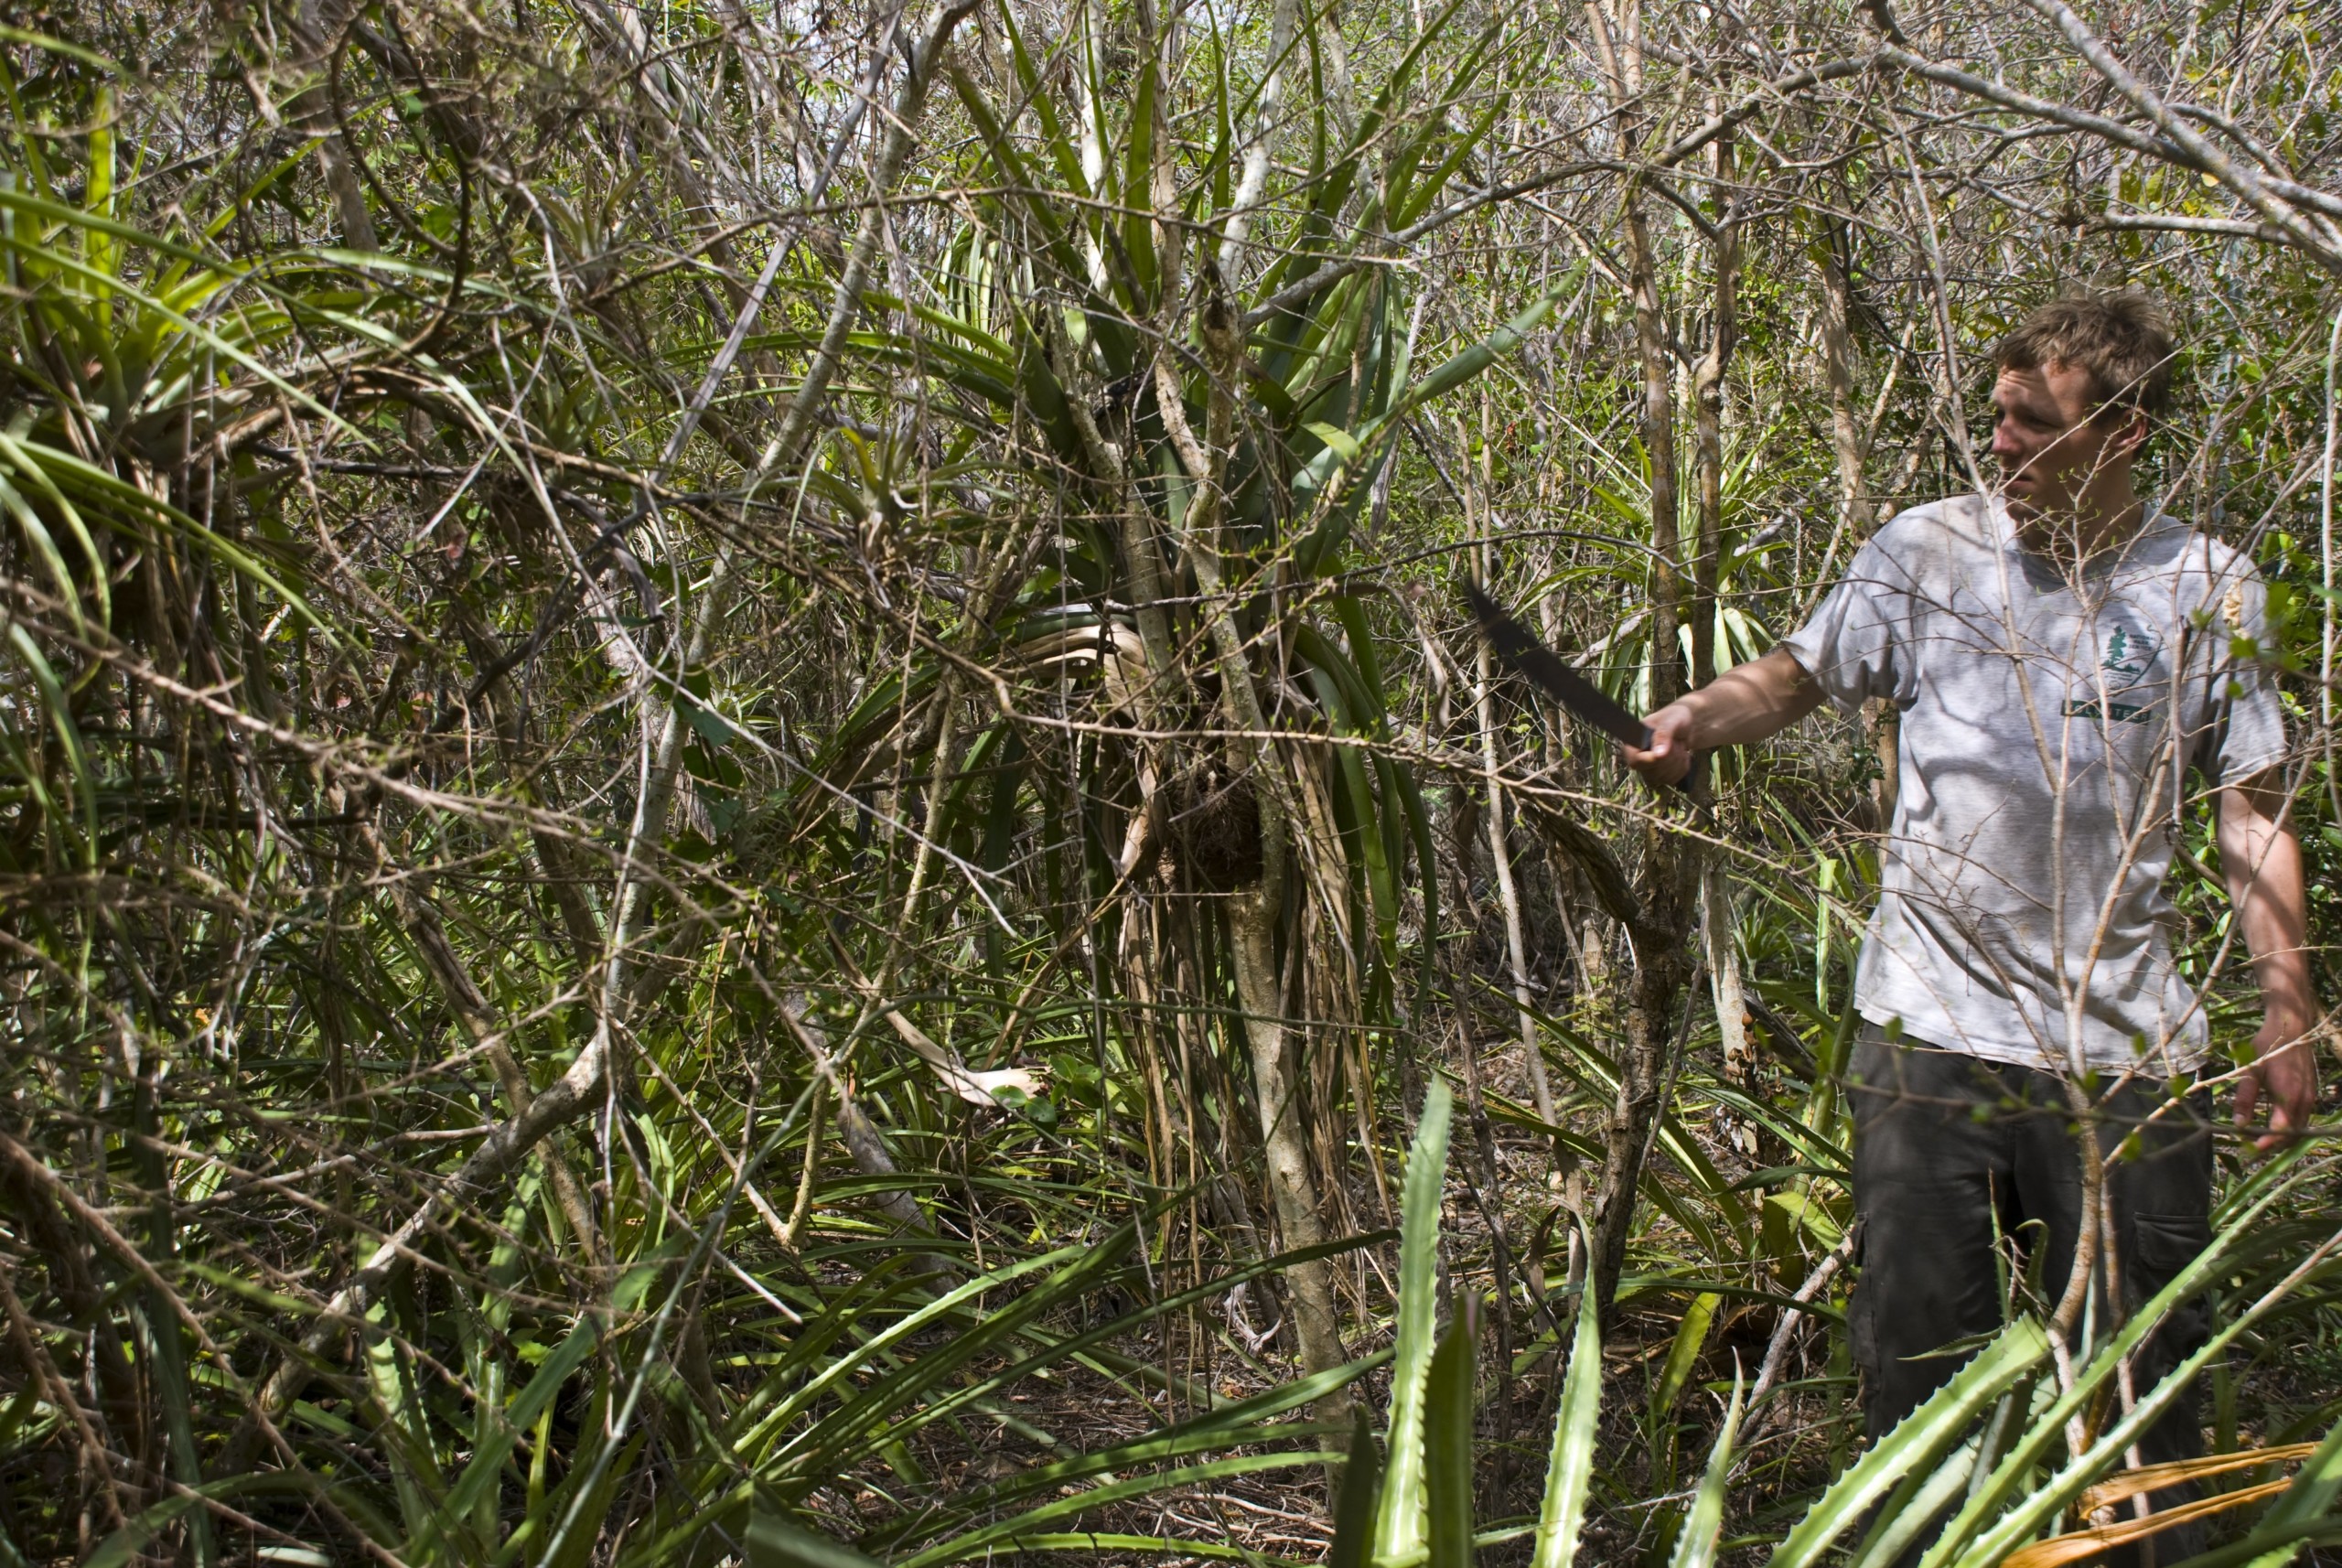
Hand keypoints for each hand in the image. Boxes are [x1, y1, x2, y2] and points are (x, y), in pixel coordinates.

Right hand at [1624, 703, 1695, 786]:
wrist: (1686, 725)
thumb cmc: (1675, 718)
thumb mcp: (1671, 721)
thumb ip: (1663, 735)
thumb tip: (1658, 755)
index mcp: (1633, 743)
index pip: (1635, 761)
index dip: (1651, 760)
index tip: (1664, 754)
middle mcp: (1637, 759)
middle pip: (1652, 772)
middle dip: (1670, 757)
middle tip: (1675, 741)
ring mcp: (1648, 769)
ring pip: (1663, 778)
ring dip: (1678, 762)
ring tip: (1679, 746)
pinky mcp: (1660, 776)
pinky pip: (1672, 780)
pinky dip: (1682, 768)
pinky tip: (1682, 756)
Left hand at [2235, 1014, 2320, 1151]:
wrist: (2293, 1029)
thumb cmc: (2268, 1047)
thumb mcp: (2250, 1070)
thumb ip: (2244, 1098)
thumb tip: (2239, 1124)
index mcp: (2290, 1096)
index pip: (2282, 1131)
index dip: (2267, 1144)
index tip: (2250, 1149)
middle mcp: (2304, 1101)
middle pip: (2292, 1135)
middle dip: (2273, 1145)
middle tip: (2250, 1149)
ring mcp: (2310, 1098)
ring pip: (2299, 1130)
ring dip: (2281, 1139)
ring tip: (2258, 1142)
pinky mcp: (2310, 1095)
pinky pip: (2302, 1120)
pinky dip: (2289, 1129)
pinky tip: (2272, 1128)